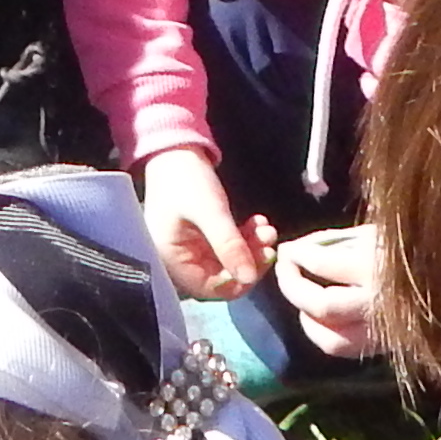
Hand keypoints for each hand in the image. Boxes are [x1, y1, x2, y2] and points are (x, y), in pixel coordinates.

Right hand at [142, 148, 268, 297]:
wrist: (176, 150)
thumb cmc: (186, 180)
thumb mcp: (210, 212)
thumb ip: (229, 246)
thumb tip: (250, 279)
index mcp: (171, 261)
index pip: (209, 288)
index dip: (239, 280)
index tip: (263, 259)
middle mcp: (178, 262)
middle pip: (221, 277)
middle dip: (249, 260)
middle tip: (269, 240)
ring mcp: (190, 251)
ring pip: (228, 262)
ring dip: (251, 248)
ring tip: (266, 228)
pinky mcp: (201, 240)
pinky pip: (227, 249)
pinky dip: (244, 239)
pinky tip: (257, 222)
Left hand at [272, 224, 383, 359]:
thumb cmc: (419, 245)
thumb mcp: (380, 231)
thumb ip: (339, 242)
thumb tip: (298, 250)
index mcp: (379, 265)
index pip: (322, 264)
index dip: (297, 255)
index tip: (288, 248)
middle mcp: (379, 302)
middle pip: (321, 304)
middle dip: (291, 286)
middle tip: (284, 269)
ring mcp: (386, 330)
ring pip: (332, 339)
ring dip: (307, 318)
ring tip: (301, 299)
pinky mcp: (389, 346)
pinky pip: (348, 348)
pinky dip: (326, 335)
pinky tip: (321, 319)